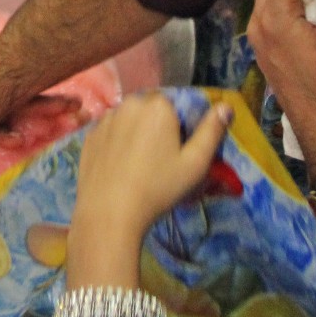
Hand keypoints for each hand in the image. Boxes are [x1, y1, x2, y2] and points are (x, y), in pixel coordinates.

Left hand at [66, 93, 231, 288]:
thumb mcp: (195, 164)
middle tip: (161, 162)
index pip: (178, 106)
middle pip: (152, 111)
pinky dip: (118, 143)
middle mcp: (130, 103)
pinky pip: (111, 132)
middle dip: (159, 129)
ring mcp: (106, 119)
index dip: (182, 129)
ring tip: (139, 167)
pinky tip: (121, 167)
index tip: (179, 153)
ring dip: (137, 134)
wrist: (109, 213)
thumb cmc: (158, 188)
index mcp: (158, 105)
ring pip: (130, 120)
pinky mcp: (90, 135)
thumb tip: (225, 107)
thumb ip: (212, 132)